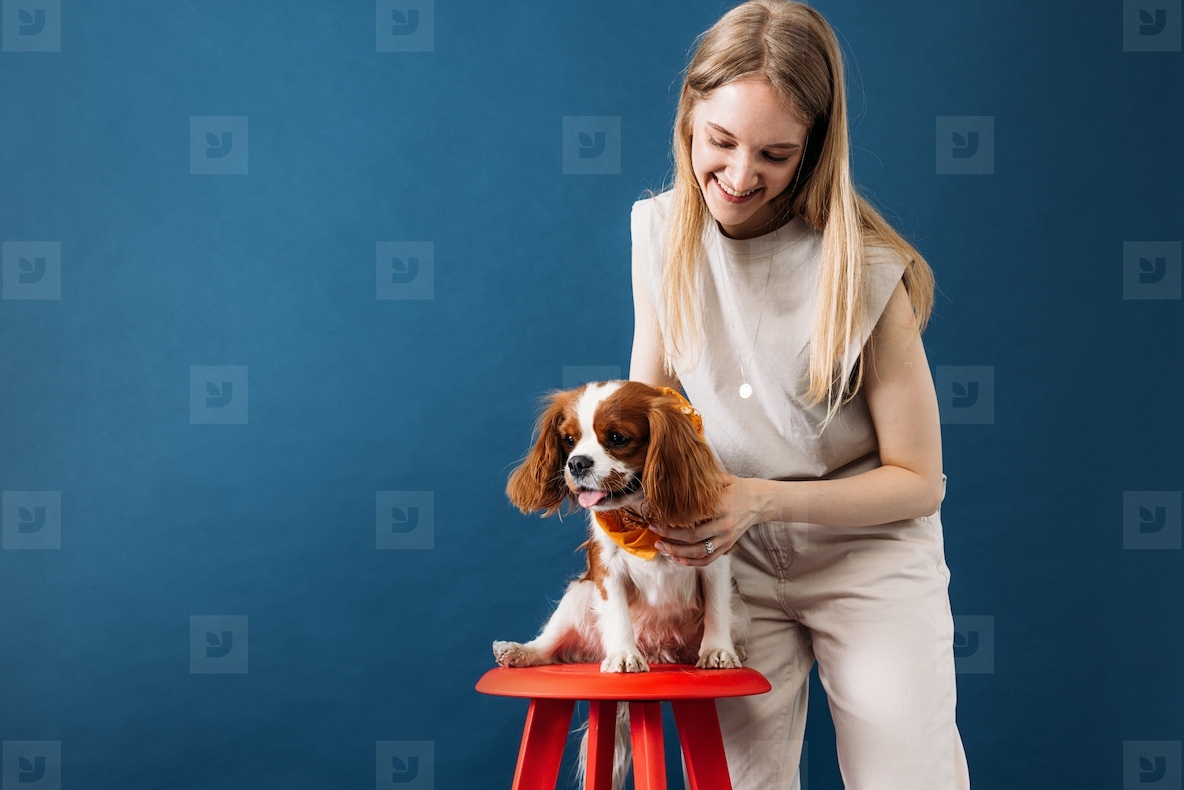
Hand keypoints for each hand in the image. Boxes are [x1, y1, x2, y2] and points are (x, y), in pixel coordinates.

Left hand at [647, 473, 766, 565]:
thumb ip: (704, 479)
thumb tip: (679, 473)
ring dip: (677, 552)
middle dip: (670, 537)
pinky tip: (677, 558)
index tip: (658, 518)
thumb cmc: (738, 488)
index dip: (674, 521)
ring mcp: (727, 539)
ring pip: (699, 552)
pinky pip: (708, 559)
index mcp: (722, 506)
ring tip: (661, 547)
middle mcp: (725, 525)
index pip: (693, 518)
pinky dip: (692, 562)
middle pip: (693, 537)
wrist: (759, 502)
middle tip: (654, 532)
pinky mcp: (728, 547)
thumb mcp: (723, 478)